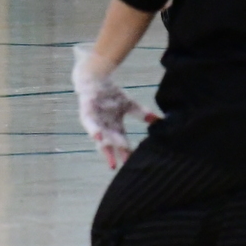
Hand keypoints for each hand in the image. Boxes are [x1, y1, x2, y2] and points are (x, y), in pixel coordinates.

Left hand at [72, 44, 158, 169]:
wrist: (96, 80)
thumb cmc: (111, 94)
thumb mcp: (129, 104)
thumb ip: (142, 113)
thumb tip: (158, 120)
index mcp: (115, 127)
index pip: (122, 142)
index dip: (125, 152)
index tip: (132, 163)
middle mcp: (104, 127)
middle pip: (110, 144)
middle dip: (114, 154)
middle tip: (119, 166)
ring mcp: (95, 121)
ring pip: (101, 136)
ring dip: (106, 146)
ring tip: (110, 157)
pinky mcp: (88, 113)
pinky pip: (90, 124)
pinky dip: (94, 131)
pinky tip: (98, 138)